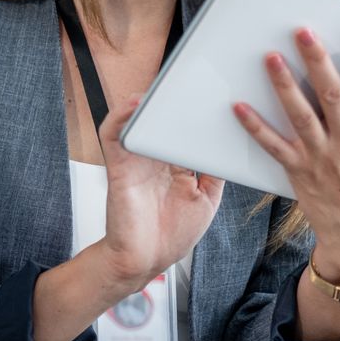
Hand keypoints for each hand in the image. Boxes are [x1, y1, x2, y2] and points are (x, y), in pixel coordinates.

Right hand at [96, 91, 225, 286]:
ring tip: (163, 87)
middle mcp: (155, 159)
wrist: (144, 261)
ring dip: (147, 102)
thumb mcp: (205, 200)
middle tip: (192, 79)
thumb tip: (226, 148)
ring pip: (136, 121)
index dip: (196, 112)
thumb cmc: (170, 235)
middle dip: (174, 99)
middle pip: (161, 121)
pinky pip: (113, 136)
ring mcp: (136, 161)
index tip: (214, 94)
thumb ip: (213, 173)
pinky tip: (135, 106)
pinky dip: (120, 118)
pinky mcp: (119, 168)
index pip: (183, 130)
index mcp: (175, 166)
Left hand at [233, 17, 339, 275]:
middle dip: (318, 61)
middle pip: (332, 95)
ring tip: (271, 58)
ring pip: (300, 115)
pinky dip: (255, 127)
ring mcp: (321, 157)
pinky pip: (274, 146)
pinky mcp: (299, 170)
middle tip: (304, 32)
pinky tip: (239, 106)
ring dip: (284, 86)